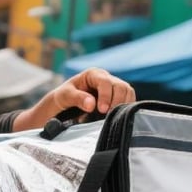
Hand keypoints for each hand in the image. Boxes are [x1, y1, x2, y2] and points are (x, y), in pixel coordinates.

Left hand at [14, 68, 134, 130]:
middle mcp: (106, 78)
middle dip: (117, 102)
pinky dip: (126, 108)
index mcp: (93, 74)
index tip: (102, 110)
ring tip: (112, 117)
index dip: (106, 96)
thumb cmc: (63, 97)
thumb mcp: (65, 96)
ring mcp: (113, 87)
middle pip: (121, 86)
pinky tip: (117, 117)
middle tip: (108, 116)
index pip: (106, 82)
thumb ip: (78, 98)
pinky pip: (128, 100)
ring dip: (123, 106)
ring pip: (128, 92)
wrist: (65, 104)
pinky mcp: (117, 97)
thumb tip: (91, 104)